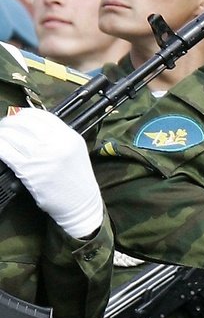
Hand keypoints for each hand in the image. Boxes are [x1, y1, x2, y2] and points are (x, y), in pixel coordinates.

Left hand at [0, 108, 103, 237]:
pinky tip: (0, 149)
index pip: (39, 115)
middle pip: (22, 123)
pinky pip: (5, 151)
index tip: (18, 119)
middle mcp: (56, 143)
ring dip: (2, 134)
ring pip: (10, 135)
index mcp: (69, 136)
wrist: (81, 203)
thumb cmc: (76, 179)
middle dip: (9, 123)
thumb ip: (58, 136)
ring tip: (2, 139)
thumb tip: (30, 126)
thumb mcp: (75, 151)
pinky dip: (0, 147)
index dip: (23, 114)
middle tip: (5, 129)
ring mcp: (42, 156)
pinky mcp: (28, 170)